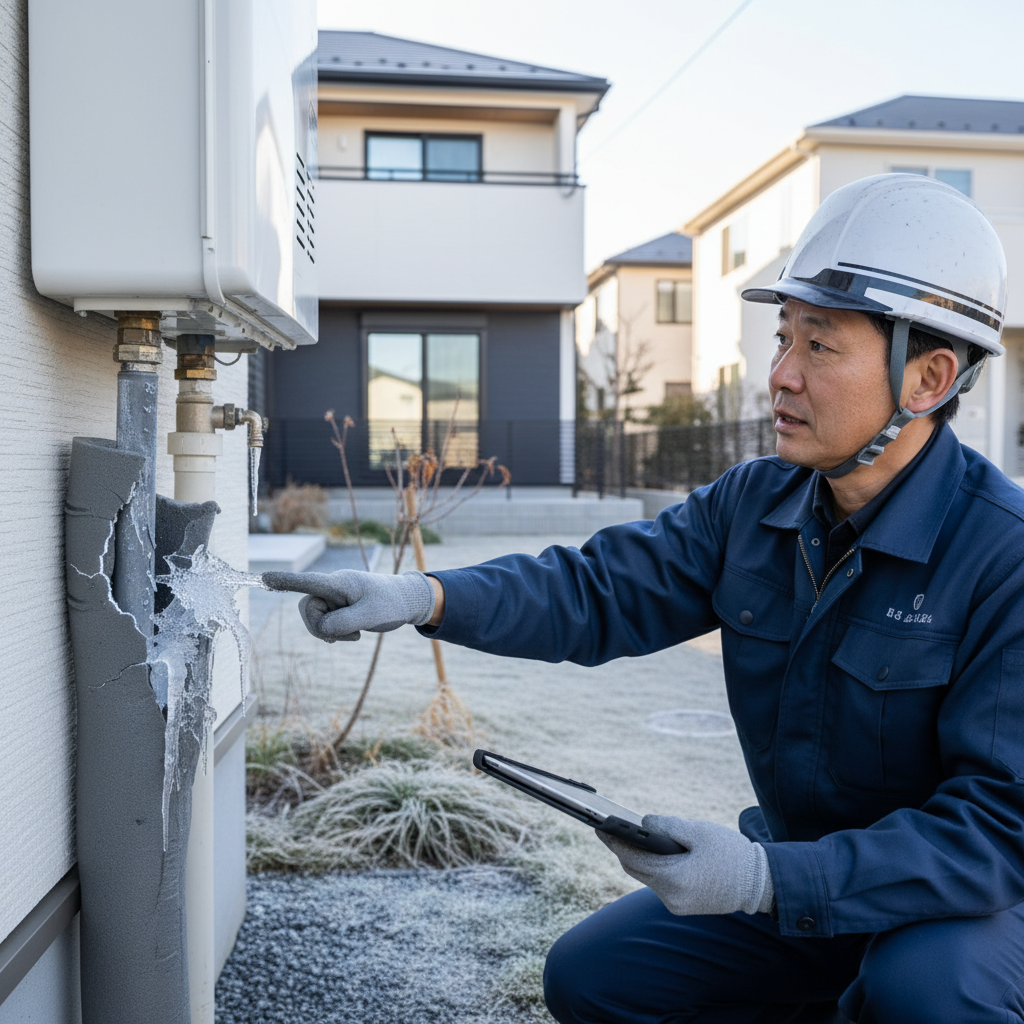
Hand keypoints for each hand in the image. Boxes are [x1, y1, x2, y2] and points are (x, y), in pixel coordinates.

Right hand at [262, 569, 435, 642]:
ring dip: (331, 632)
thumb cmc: (391, 603)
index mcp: (340, 583)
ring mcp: (333, 597)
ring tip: (357, 633)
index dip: (285, 581)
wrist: (406, 601)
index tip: (264, 577)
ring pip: (314, 619)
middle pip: (307, 609)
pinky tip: (351, 634)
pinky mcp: (336, 608)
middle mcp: (332, 587)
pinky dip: (333, 633)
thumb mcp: (370, 616)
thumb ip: (343, 622)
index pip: (308, 582)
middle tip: (352, 634)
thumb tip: (322, 628)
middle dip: (322, 627)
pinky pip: (322, 623)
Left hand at [598, 814, 773, 916]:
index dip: (615, 841)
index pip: (634, 858)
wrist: (760, 884)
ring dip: (639, 858)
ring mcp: (677, 905)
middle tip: (608, 829)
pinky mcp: (684, 905)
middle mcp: (671, 897)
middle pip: (637, 870)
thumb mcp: (698, 830)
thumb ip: (667, 825)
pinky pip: (660, 883)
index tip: (599, 827)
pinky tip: (651, 851)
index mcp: (674, 879)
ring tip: (627, 836)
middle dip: (623, 849)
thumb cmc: (731, 854)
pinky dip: (654, 866)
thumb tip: (642, 824)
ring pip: (648, 877)